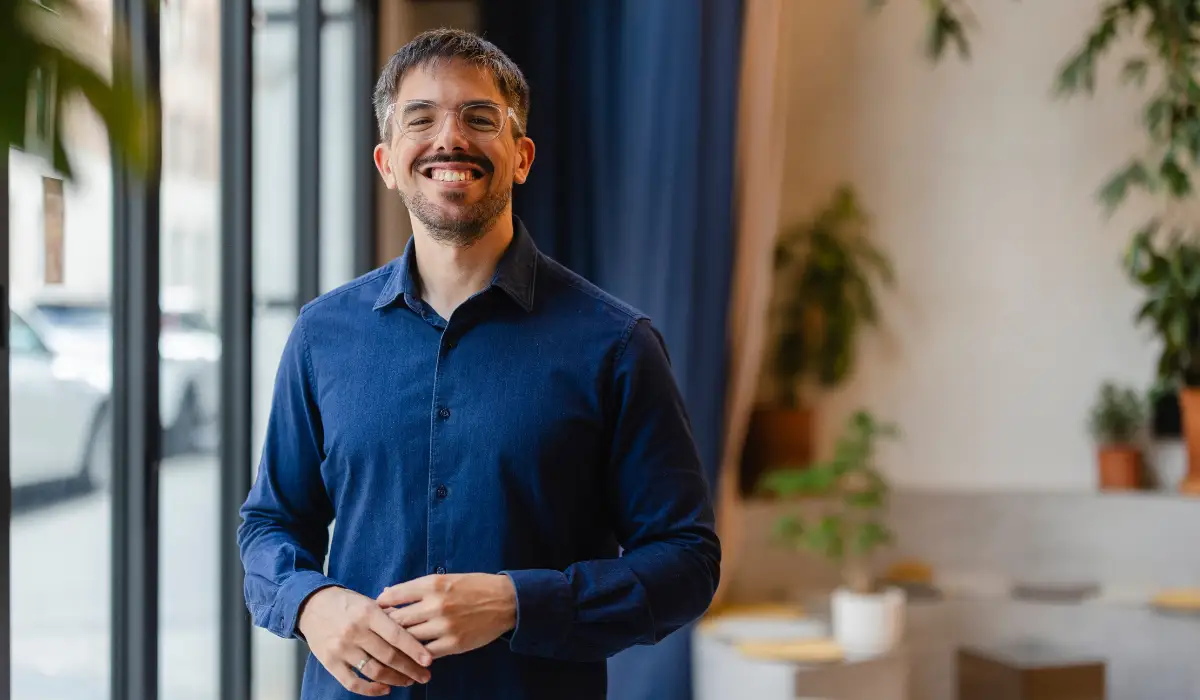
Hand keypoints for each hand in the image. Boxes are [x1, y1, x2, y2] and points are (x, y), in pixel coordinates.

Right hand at [297, 585, 432, 695]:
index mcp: (368, 613)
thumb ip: (389, 615)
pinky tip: (385, 688)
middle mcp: (355, 631)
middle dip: (410, 668)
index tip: (429, 660)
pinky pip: (353, 682)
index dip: (414, 649)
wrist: (312, 606)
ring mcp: (341, 648)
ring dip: (395, 679)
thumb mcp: (369, 601)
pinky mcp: (330, 662)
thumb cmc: (346, 603)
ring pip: (374, 671)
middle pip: (388, 656)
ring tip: (408, 681)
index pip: (396, 635)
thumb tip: (416, 628)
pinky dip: (371, 689)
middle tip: (424, 675)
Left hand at [377, 573, 516, 658]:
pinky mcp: (453, 643)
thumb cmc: (475, 587)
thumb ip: (418, 587)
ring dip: (398, 642)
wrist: (505, 601)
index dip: (381, 605)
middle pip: (398, 619)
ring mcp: (444, 625)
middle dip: (385, 626)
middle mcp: (436, 604)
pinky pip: (425, 652)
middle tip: (378, 631)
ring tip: (391, 644)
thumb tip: (387, 593)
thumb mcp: (446, 578)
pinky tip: (411, 653)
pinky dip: (416, 654)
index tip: (376, 610)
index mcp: (433, 584)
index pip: (395, 595)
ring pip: (409, 638)